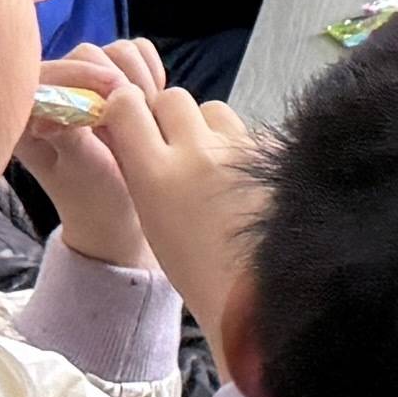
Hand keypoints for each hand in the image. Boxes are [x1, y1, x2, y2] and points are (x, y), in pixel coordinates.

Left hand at [16, 38, 157, 267]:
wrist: (119, 212)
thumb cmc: (93, 197)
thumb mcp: (79, 170)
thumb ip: (69, 134)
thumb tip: (57, 104)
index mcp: (28, 114)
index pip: (48, 70)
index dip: (79, 74)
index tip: (116, 91)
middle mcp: (56, 92)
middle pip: (86, 54)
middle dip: (117, 79)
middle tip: (137, 110)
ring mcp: (88, 84)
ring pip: (116, 51)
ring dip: (140, 77)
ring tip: (146, 111)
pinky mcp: (116, 81)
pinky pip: (138, 55)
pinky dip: (152, 72)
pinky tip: (153, 102)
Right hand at [85, 74, 272, 342]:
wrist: (256, 297)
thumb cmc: (201, 272)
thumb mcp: (153, 223)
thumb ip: (144, 171)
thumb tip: (140, 133)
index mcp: (156, 175)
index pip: (126, 107)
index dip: (124, 107)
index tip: (128, 118)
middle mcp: (196, 153)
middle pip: (172, 99)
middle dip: (168, 116)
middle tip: (175, 145)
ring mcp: (239, 150)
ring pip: (213, 110)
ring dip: (208, 128)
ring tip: (214, 165)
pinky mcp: (273, 154)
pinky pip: (250, 133)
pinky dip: (244, 149)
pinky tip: (247, 181)